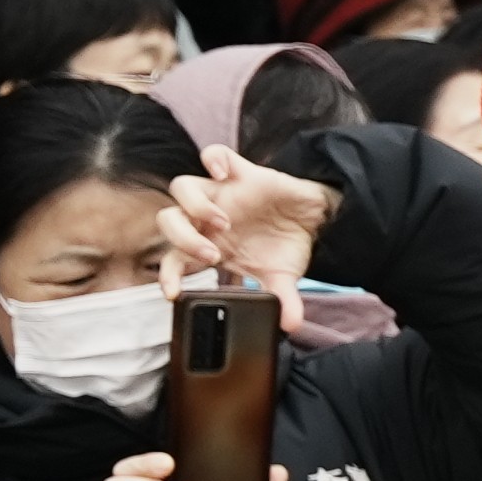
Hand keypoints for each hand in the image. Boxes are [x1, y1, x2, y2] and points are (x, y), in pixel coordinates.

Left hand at [163, 159, 335, 291]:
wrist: (314, 216)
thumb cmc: (287, 245)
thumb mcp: (283, 278)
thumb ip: (282, 301)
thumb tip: (291, 326)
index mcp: (210, 245)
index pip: (173, 259)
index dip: (167, 275)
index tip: (173, 292)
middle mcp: (207, 218)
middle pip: (168, 220)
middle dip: (183, 239)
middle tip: (211, 255)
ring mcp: (221, 193)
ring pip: (182, 186)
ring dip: (196, 205)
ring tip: (223, 222)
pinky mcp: (241, 172)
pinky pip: (215, 154)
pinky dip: (213, 159)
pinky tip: (222, 173)